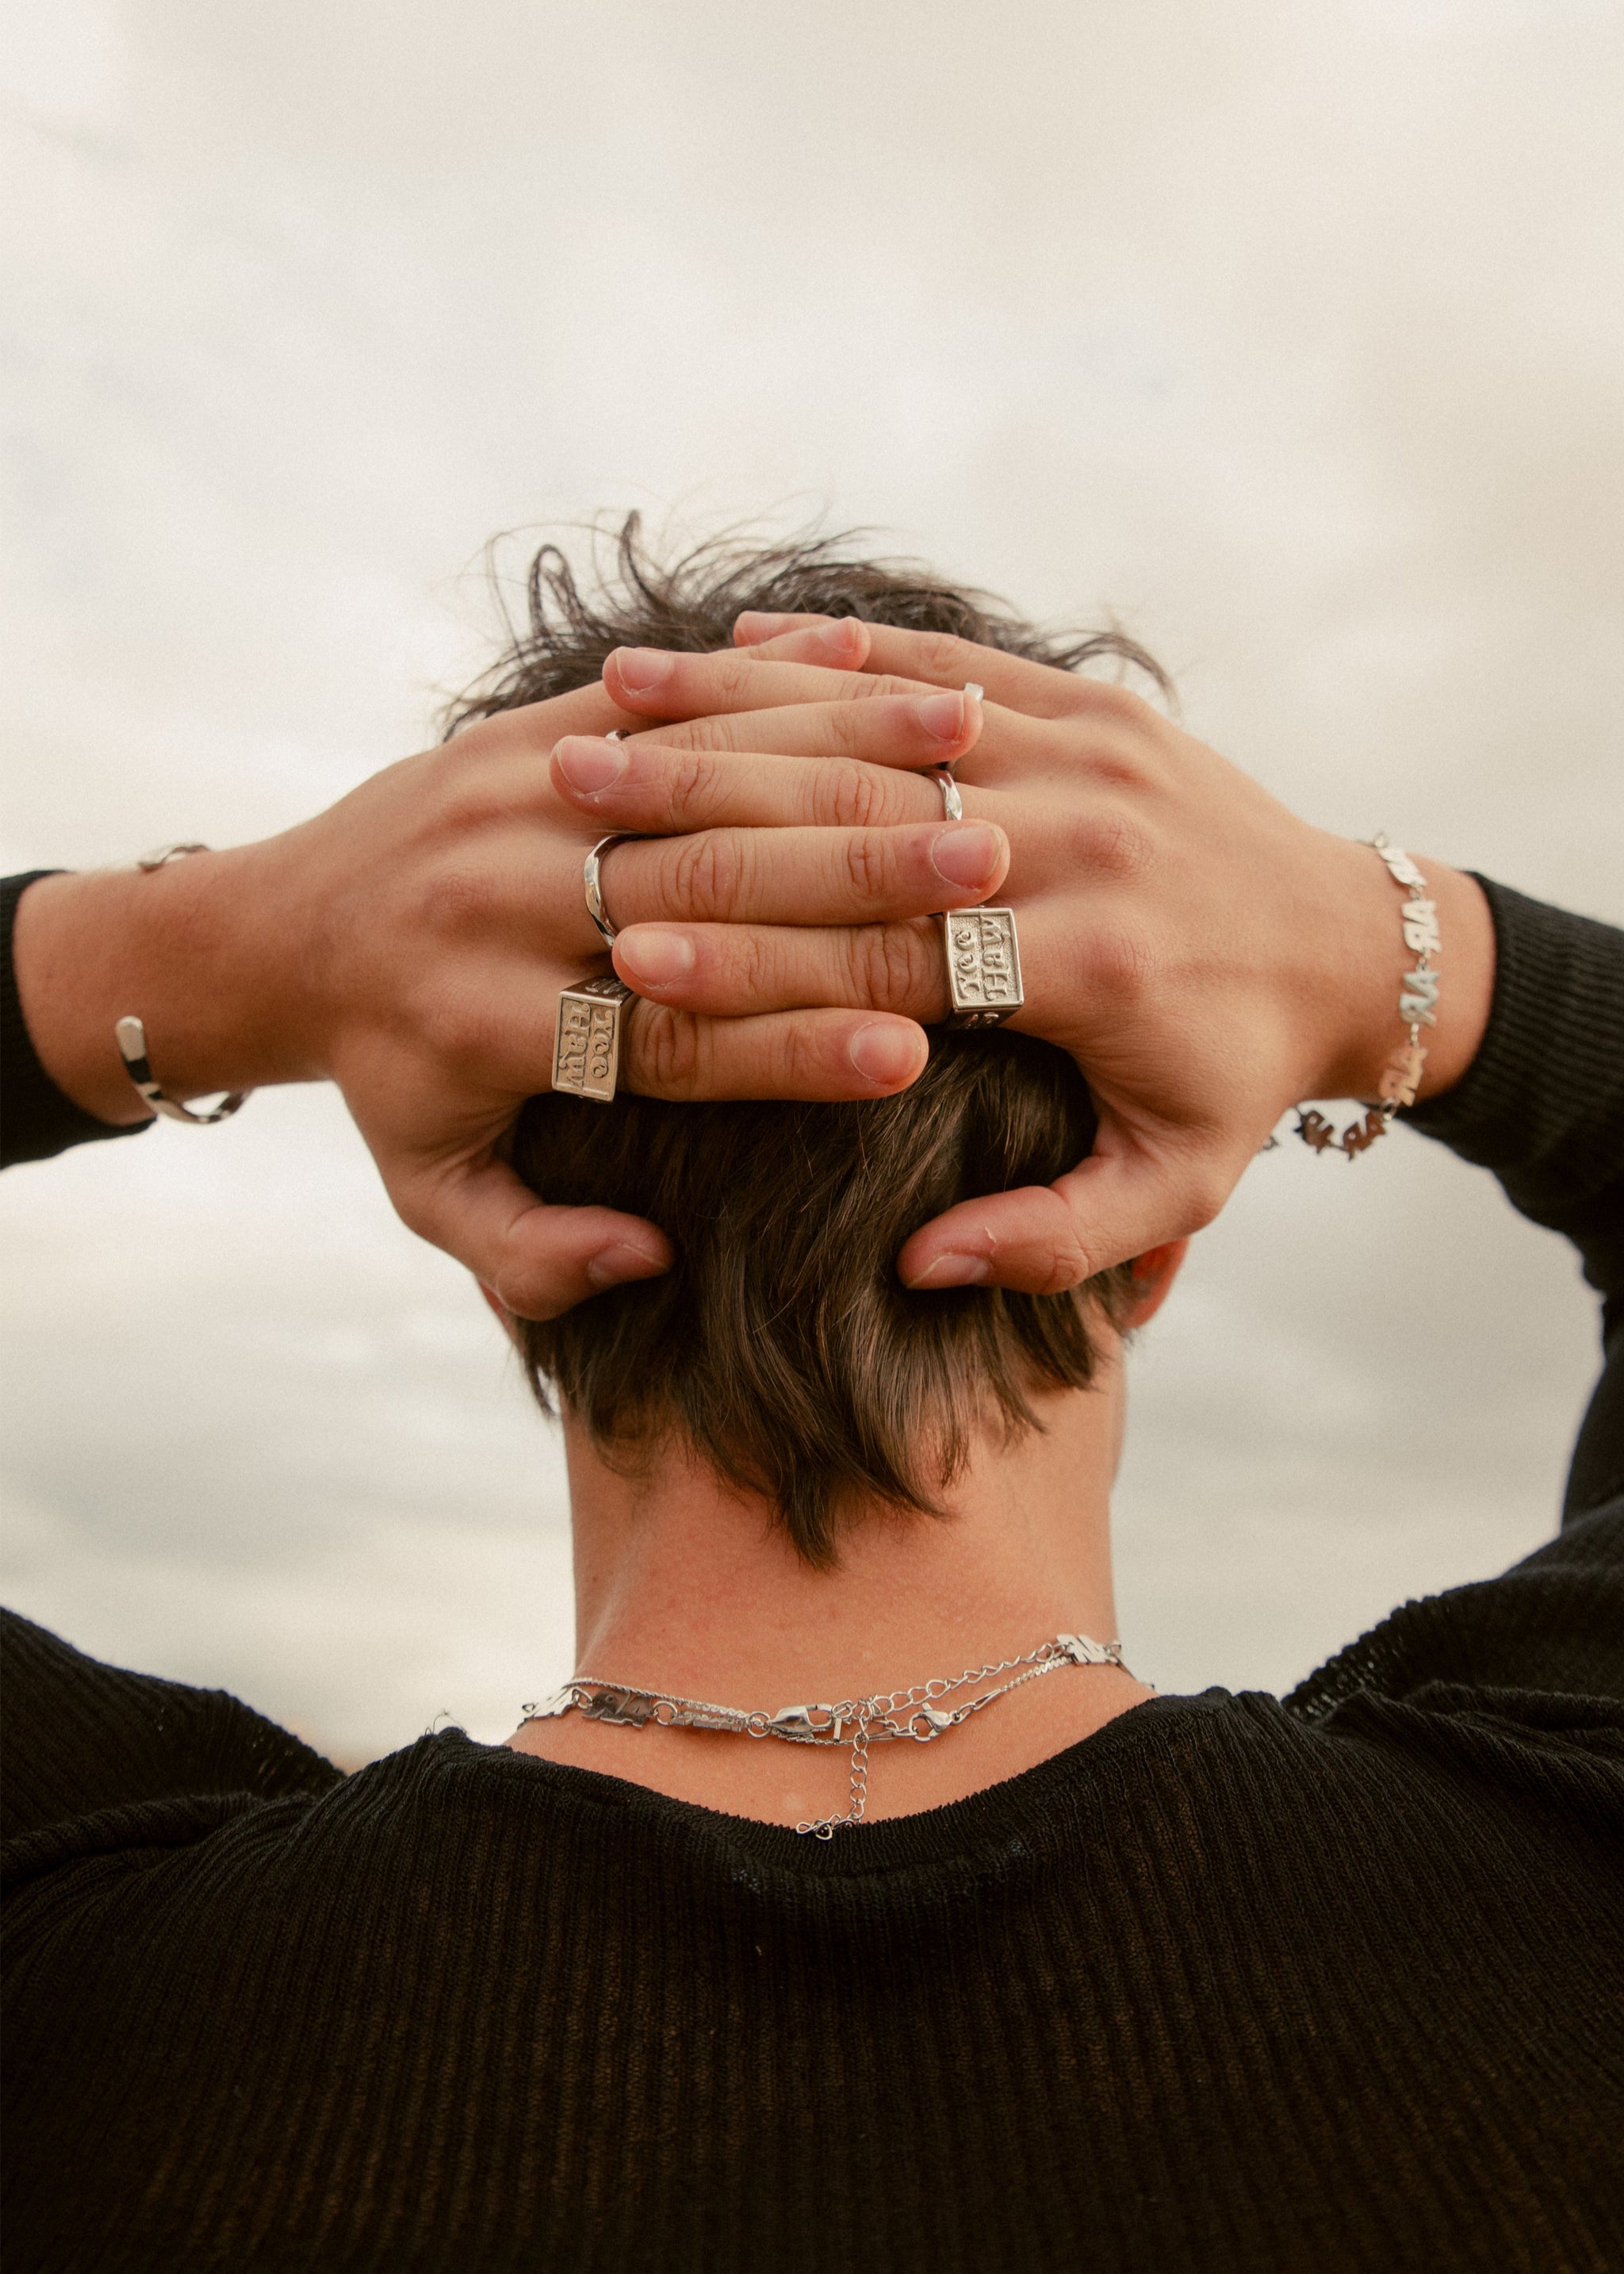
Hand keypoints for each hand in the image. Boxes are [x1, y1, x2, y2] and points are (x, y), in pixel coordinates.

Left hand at [10, 634, 1010, 1317]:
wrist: (285, 927)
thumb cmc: (391, 1076)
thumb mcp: (430, 1188)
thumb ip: (529, 1252)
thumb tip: (647, 1256)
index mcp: (489, 1022)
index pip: (671, 1038)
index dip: (791, 1048)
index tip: (911, 1054)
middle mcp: (499, 900)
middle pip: (709, 896)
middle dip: (854, 896)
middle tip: (985, 897)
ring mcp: (515, 798)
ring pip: (709, 788)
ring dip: (850, 782)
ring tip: (970, 794)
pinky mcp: (528, 727)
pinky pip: (678, 706)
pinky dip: (789, 702)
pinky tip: (891, 710)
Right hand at [554, 627, 1494, 1288]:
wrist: (1359, 946)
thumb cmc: (1245, 1075)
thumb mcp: (1178, 1181)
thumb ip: (1055, 1237)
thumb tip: (922, 1268)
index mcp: (1093, 968)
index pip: (885, 961)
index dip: (751, 968)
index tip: (629, 970)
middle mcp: (1088, 842)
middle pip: (857, 826)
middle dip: (706, 825)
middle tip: (570, 818)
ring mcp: (1093, 751)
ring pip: (884, 722)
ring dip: (739, 715)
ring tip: (607, 715)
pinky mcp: (1096, 702)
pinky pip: (946, 660)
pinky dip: (837, 650)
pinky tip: (732, 640)